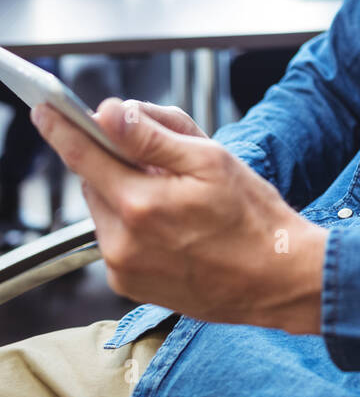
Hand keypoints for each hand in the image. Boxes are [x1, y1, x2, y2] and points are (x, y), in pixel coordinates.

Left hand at [29, 97, 327, 332]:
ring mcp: (123, 267)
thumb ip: (153, 135)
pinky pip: (115, 238)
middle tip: (163, 160)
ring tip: (175, 198)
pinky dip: (132, 222)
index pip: (83, 155)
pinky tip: (172, 225)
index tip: (46, 111)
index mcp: (141, 203)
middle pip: (95, 180)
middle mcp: (122, 241)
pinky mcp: (129, 284)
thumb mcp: (209, 160)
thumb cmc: (253, 218)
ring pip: (105, 209)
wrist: (276, 278)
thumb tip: (110, 112)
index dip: (61, 128)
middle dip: (118, 161)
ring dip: (125, 192)